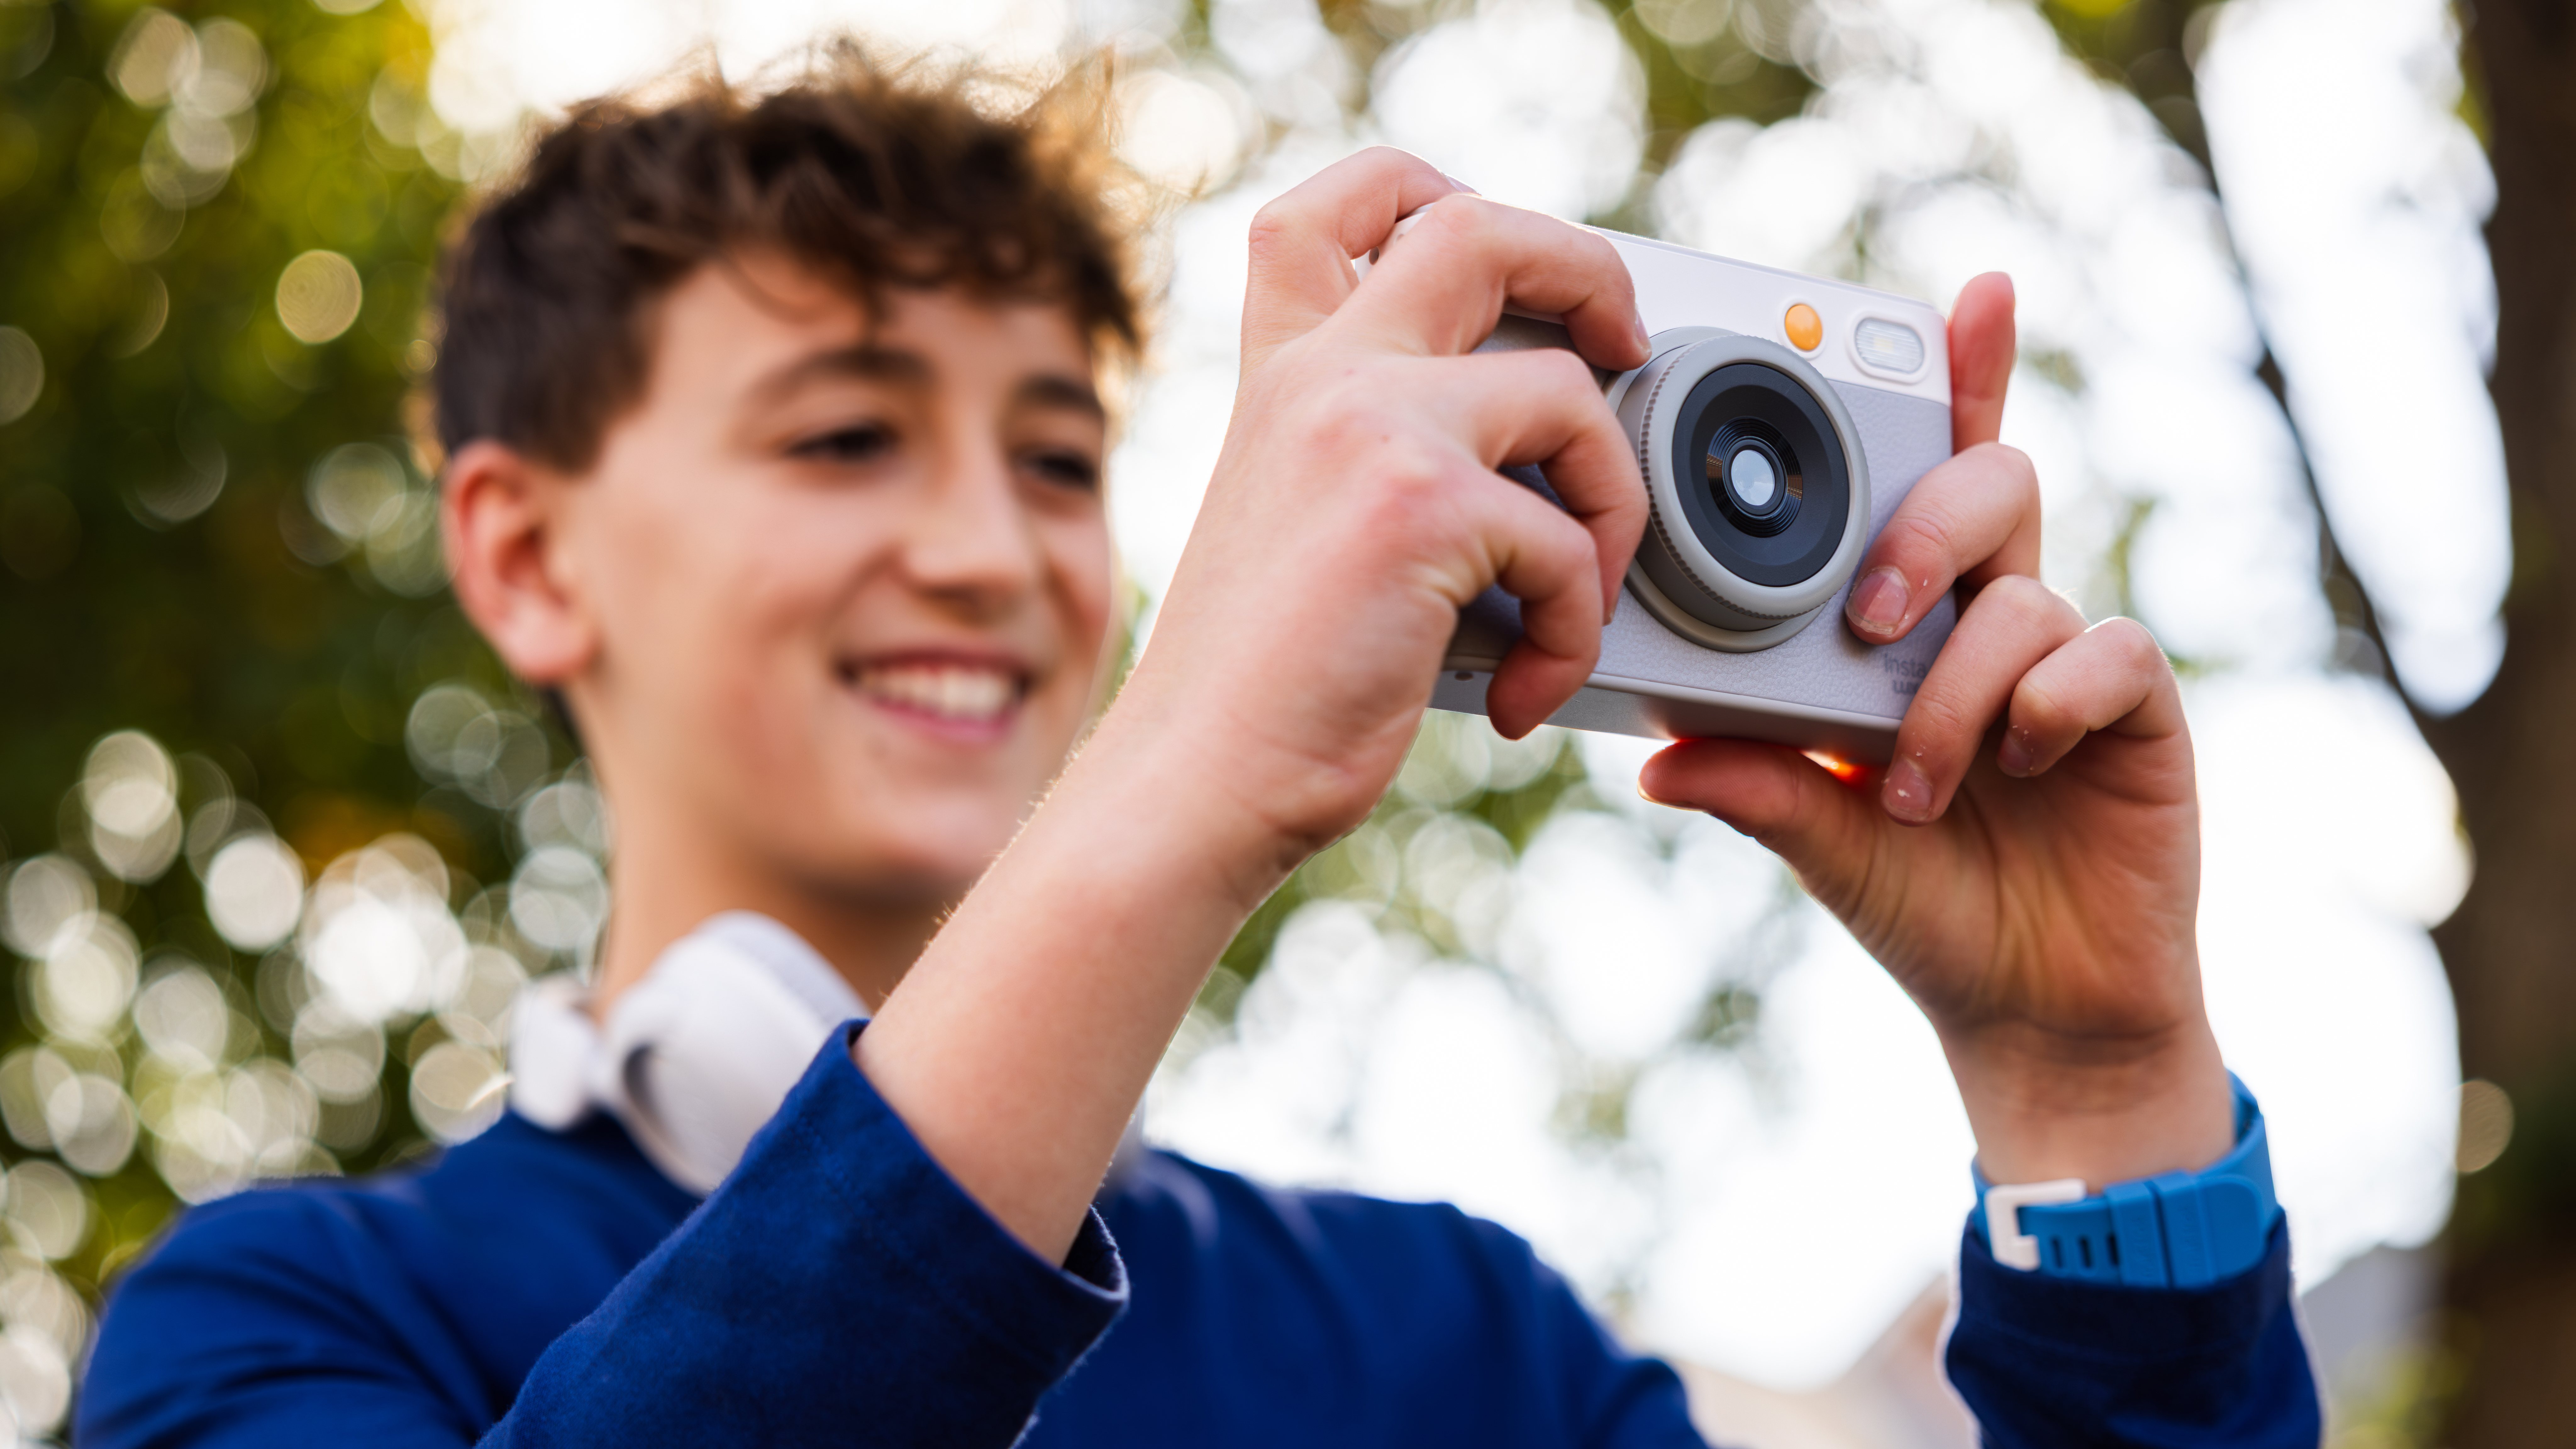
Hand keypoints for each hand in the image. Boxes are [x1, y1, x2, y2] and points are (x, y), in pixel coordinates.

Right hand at [1110, 149, 1651, 895]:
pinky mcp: (1422, 507)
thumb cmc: (1259, 685)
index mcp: (1283, 378)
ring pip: (1570, 392)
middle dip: (1588, 272)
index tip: (1514, 266)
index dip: (1430, 196)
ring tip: (1572, 602)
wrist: (1197, 778)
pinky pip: (1568, 544)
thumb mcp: (1305, 526)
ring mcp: (1371, 426)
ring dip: (1611, 505)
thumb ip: (1380, 460)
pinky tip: (1526, 691)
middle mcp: (1322, 376)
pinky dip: (1575, 630)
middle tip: (1628, 354)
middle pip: (1477, 231)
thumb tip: (1523, 466)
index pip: (1331, 211)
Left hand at [1637, 274, 2233, 1190]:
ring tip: (1920, 784)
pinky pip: (2105, 654)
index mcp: (1923, 621)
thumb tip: (1653, 755)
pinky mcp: (2137, 710)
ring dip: (1958, 686)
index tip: (1965, 296)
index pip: (1937, 473)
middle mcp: (2000, 616)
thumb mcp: (1817, 837)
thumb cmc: (1923, 904)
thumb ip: (1753, 784)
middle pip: (1991, 485)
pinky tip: (2019, 765)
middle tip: (1872, 625)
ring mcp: (2073, 659)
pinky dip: (2045, 704)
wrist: (2026, 1008)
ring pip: (2026, 591)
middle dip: (1924, 534)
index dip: (1961, 379)